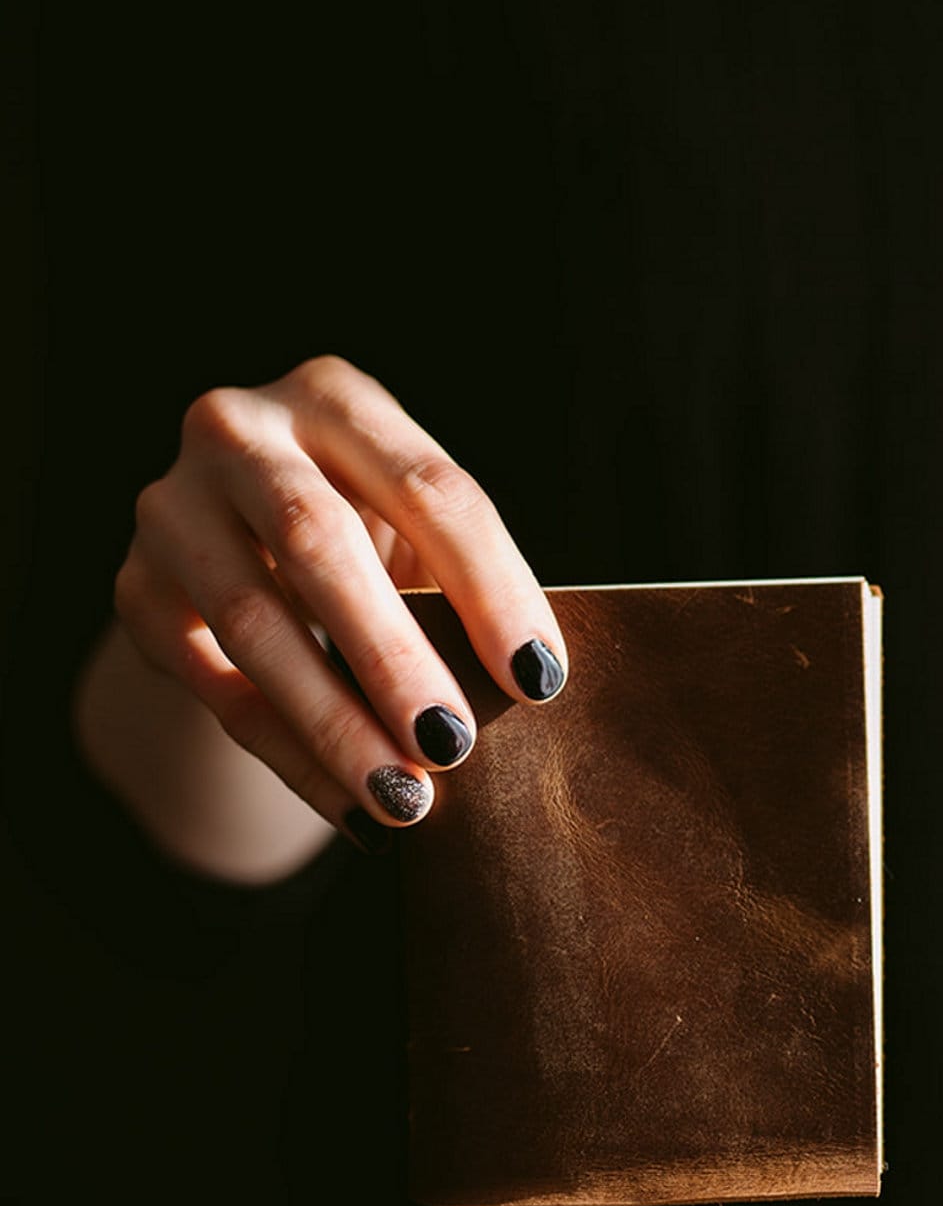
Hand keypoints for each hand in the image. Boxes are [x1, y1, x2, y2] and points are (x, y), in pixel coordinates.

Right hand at [105, 355, 566, 847]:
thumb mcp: (414, 524)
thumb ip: (458, 580)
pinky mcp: (138, 590)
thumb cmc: (373, 530)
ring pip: (254, 622)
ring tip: (406, 797)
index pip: (431, 489)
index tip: (540, 678)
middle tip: (454, 744)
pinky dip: (291, 756)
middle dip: (392, 654)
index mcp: (337, 397)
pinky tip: (352, 808)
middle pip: (318, 540)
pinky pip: (217, 688)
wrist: (245, 540)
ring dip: (334, 721)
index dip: (491, 587)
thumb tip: (528, 687)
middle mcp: (240, 431)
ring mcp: (173, 507)